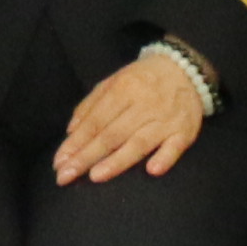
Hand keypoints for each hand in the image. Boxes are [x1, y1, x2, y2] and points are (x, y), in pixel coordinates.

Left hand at [54, 50, 207, 184]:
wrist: (186, 69)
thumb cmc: (142, 80)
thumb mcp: (114, 82)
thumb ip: (91, 105)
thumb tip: (71, 131)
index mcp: (123, 89)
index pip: (95, 121)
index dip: (76, 142)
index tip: (59, 162)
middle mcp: (143, 105)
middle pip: (112, 134)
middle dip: (87, 156)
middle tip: (66, 175)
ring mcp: (165, 119)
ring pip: (139, 143)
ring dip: (118, 160)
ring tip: (96, 176)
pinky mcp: (185, 131)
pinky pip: (175, 146)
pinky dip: (165, 158)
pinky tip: (152, 170)